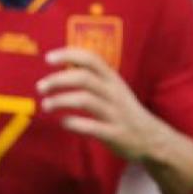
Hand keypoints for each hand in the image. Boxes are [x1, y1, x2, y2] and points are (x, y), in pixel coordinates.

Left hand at [38, 47, 156, 161]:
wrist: (151, 138)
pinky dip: (73, 124)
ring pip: (85, 100)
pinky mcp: (114, 133)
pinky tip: (63, 123)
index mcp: (113, 79)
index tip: (48, 58)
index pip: (91, 59)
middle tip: (40, 87)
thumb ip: (94, 78)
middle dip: (58, 80)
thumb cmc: (125, 111)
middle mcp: (114, 93)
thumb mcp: (114, 89)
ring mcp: (115, 113)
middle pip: (84, 78)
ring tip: (46, 105)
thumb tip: (65, 66)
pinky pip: (91, 127)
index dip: (69, 55)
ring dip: (61, 100)